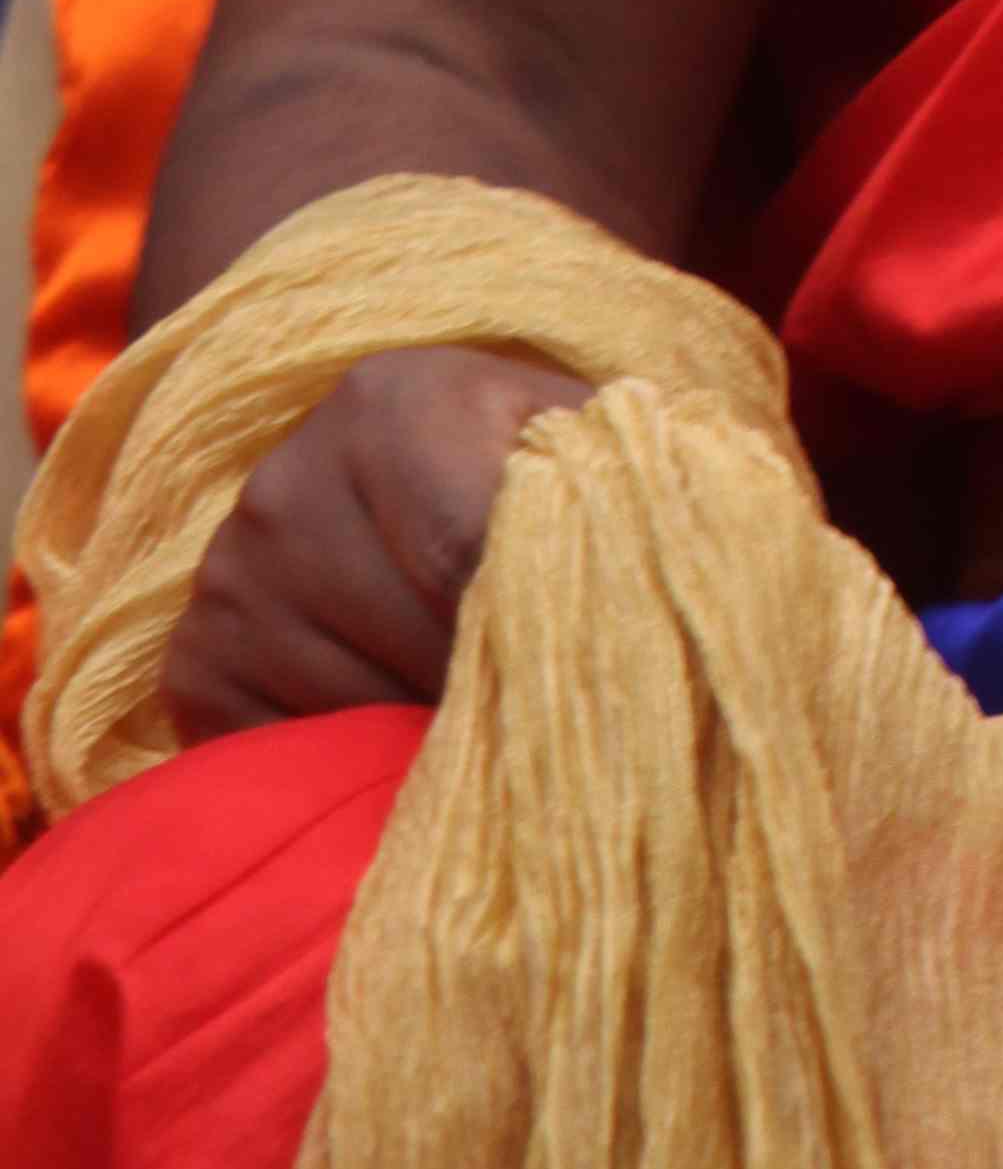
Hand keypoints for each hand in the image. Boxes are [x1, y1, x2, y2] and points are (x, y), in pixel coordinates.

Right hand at [157, 344, 591, 740]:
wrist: (415, 463)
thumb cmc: (529, 461)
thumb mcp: (582, 442)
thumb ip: (611, 489)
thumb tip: (640, 570)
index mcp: (392, 403)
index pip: (467, 551)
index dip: (539, 627)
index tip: (597, 674)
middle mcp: (288, 481)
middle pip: (416, 640)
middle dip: (500, 688)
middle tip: (558, 712)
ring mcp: (229, 574)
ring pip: (359, 711)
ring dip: (435, 735)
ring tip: (488, 716)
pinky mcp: (196, 660)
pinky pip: (287, 753)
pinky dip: (357, 765)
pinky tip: (404, 728)